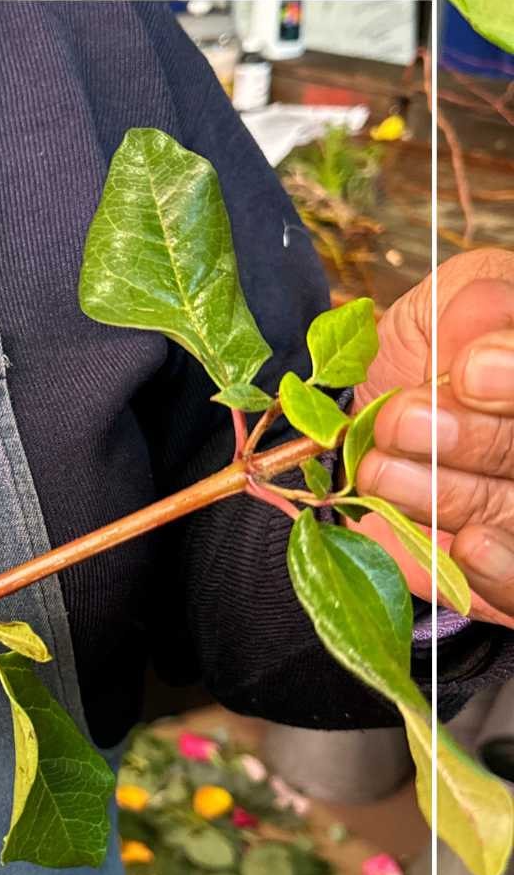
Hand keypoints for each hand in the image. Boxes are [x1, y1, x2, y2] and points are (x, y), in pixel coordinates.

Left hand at [352, 248, 513, 624]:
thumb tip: (482, 341)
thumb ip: (477, 309)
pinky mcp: (510, 570)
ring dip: (452, 495)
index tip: (467, 372)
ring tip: (382, 471)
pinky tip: (468, 547)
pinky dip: (499, 570)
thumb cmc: (431, 348)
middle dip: (473, 440)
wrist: (374, 413)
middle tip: (401, 422)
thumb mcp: (452, 304)